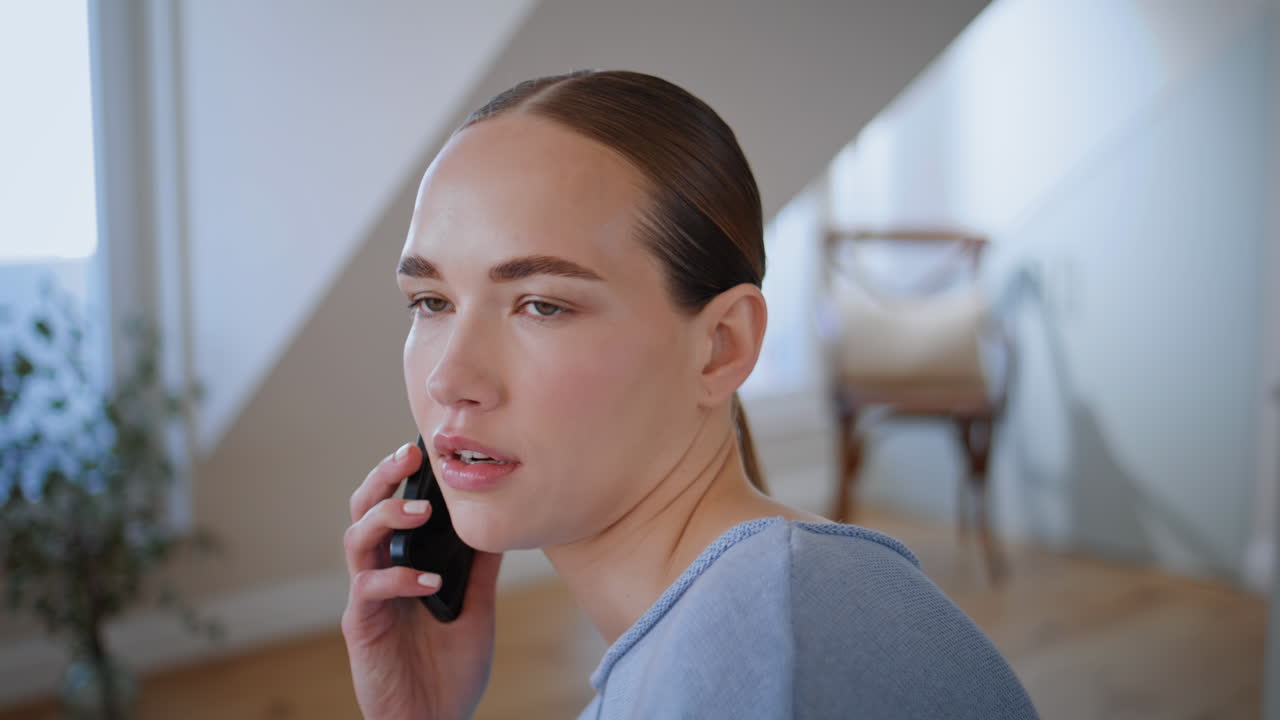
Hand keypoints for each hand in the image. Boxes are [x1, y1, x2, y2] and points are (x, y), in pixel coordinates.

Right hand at [342, 442, 502, 719]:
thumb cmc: (450, 667)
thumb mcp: (477, 606)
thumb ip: (480, 566)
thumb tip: (499, 520)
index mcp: (403, 563)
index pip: (394, 506)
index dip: (403, 475)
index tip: (427, 446)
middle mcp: (379, 573)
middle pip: (364, 510)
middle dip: (382, 478)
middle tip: (409, 456)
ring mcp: (367, 600)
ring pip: (355, 540)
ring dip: (386, 518)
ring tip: (421, 513)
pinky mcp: (361, 628)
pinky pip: (368, 590)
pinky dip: (398, 578)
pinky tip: (428, 581)